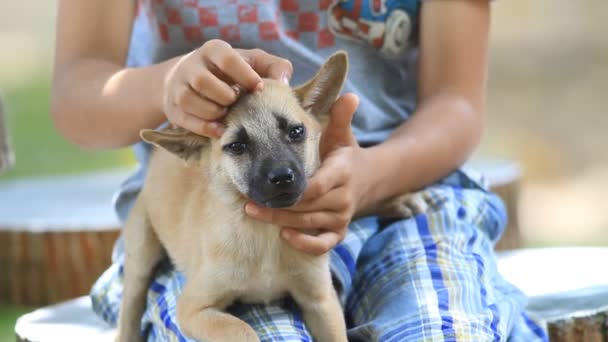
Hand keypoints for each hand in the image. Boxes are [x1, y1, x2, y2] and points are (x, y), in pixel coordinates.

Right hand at [163, 40, 292, 136]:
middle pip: (203, 81)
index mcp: (213, 50)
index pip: (226, 59)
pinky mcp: (173, 108)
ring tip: (227, 114)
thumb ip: (274, 67)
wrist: (191, 80)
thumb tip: (283, 82)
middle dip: (225, 96)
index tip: (259, 88)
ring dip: (212, 112)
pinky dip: (203, 127)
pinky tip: (220, 130)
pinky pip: (184, 119)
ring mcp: (178, 86)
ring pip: (189, 99)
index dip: (245, 75)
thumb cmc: (232, 72)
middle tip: (237, 101)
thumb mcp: (254, 63)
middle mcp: (192, 65)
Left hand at [245, 93, 369, 254]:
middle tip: (248, 203)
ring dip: (282, 222)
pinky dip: (305, 244)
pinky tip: (285, 235)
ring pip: (310, 225)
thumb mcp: (341, 134)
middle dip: (278, 207)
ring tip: (254, 213)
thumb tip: (350, 96)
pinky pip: (323, 245)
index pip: (318, 186)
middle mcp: (343, 197)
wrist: (366, 179)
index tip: (270, 187)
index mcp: (342, 171)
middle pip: (308, 208)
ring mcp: (341, 217)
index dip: (295, 191)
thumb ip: (340, 117)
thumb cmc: (343, 153)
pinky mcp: (338, 232)